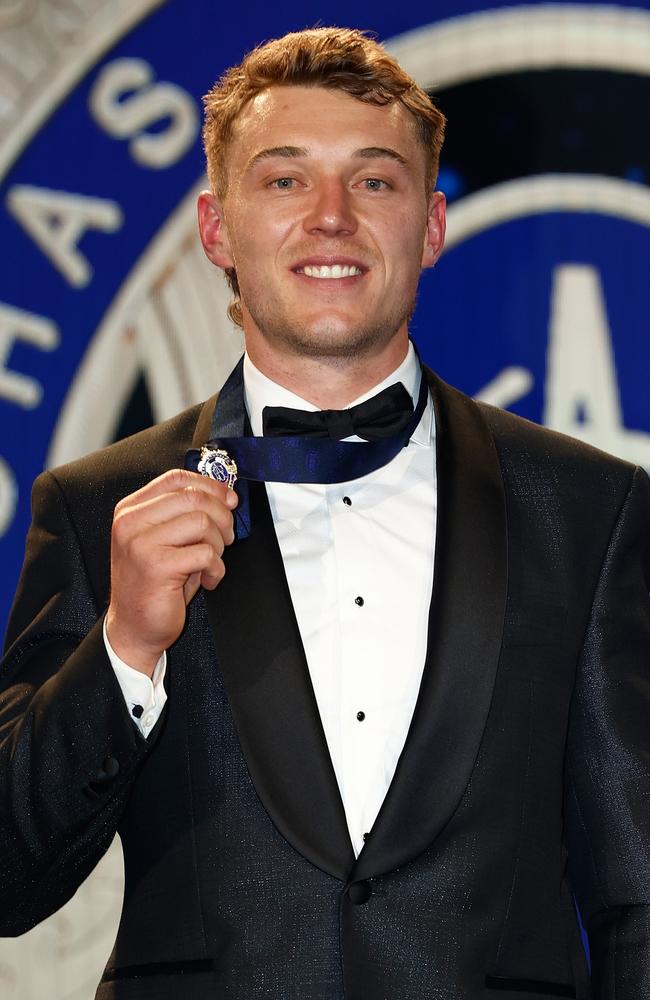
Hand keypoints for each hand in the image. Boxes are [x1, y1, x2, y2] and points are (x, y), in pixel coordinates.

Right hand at [105, 469, 236, 675]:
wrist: (133, 628)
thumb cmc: (153, 585)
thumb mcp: (164, 541)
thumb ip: (185, 515)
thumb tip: (225, 496)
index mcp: (131, 510)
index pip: (176, 478)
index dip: (209, 485)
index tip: (228, 499)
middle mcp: (131, 522)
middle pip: (193, 497)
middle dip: (221, 516)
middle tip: (226, 536)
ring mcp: (141, 543)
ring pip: (202, 522)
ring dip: (218, 544)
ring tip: (211, 561)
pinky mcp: (157, 565)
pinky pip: (205, 553)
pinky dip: (216, 568)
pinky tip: (208, 579)